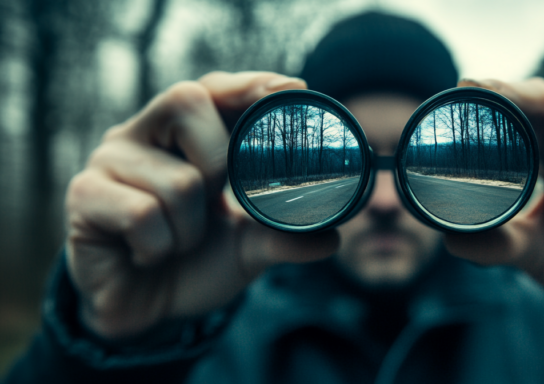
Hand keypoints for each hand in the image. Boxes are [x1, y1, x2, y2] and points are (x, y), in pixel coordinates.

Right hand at [65, 72, 338, 338]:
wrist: (149, 311)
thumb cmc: (196, 261)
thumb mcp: (249, 247)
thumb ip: (287, 235)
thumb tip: (333, 236)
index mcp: (181, 133)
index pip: (212, 88)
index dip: (248, 85)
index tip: (292, 89)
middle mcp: (141, 134)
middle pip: (185, 100)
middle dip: (220, 162)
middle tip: (217, 202)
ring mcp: (108, 161)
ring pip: (178, 179)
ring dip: (193, 230)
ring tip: (179, 243)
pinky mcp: (83, 196)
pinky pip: (141, 214)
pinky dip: (161, 246)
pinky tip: (150, 254)